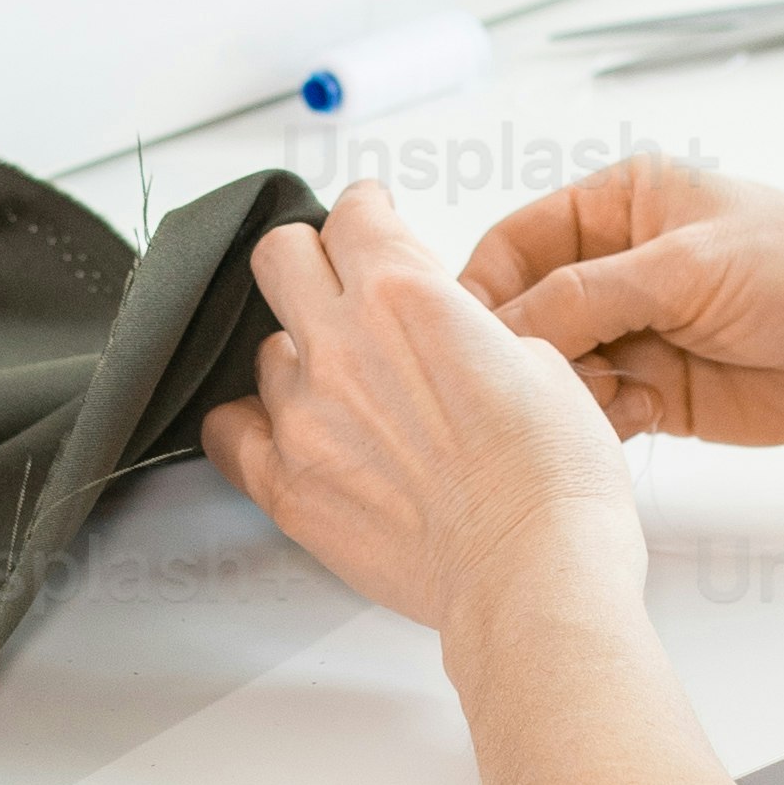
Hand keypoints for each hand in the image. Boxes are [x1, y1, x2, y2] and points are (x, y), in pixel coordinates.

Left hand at [200, 187, 641, 638]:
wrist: (533, 572)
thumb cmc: (554, 480)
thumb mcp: (540, 361)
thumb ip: (467, 329)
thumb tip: (446, 334)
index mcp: (406, 296)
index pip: (353, 216)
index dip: (366, 212)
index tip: (370, 219)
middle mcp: (341, 345)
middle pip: (282, 258)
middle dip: (314, 259)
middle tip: (339, 282)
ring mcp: (303, 418)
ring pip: (267, 352)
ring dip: (301, 357)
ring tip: (345, 388)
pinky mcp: (285, 487)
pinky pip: (229, 432)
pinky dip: (254, 424)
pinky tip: (286, 430)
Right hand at [459, 159, 783, 444]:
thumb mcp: (690, 266)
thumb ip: (593, 293)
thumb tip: (507, 324)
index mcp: (621, 205)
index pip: (516, 242)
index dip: (484, 287)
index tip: (465, 336)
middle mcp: (620, 266)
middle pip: (528, 310)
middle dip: (522, 348)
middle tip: (528, 381)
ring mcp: (639, 331)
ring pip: (557, 367)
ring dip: (563, 390)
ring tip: (597, 399)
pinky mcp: (660, 392)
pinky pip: (597, 409)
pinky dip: (598, 421)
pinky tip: (634, 418)